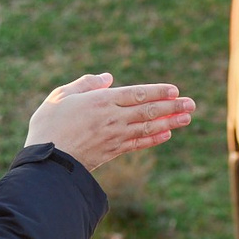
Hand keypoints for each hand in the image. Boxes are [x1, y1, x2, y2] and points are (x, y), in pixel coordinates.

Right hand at [26, 73, 196, 170]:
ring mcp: (115, 136)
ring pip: (148, 127)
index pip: (136, 94)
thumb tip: (108, 77)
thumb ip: (85, 84)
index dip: (157, 92)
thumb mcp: (61, 96)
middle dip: (172, 106)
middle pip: (148, 110)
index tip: (174, 90)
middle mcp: (113, 118)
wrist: (46, 160)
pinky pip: (139, 143)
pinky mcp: (113, 152)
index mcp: (101, 101)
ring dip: (171, 122)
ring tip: (187, 117)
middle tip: (192, 104)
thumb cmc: (49, 125)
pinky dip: (154, 139)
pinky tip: (167, 134)